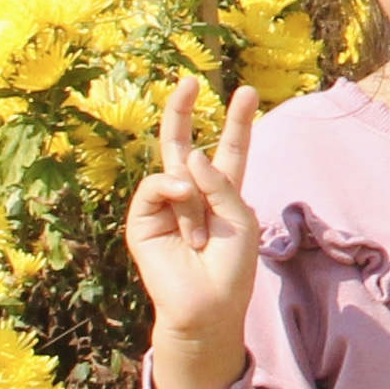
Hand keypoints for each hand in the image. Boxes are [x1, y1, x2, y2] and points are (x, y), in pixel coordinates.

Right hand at [126, 78, 259, 388]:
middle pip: (186, 145)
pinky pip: (155, 186)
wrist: (207, 307)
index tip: (246, 92)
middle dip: (185, 112)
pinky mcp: (143, 220)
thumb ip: (220, 182)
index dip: (237, 123)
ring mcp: (165, 206)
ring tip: (199, 235)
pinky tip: (181, 209)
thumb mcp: (239, 218)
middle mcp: (192, 194)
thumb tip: (190, 155)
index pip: (230, 150)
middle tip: (190, 81)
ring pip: (174, 169)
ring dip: (192, 195)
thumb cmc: (231, 268)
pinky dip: (170, 192)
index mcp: (223, 193)